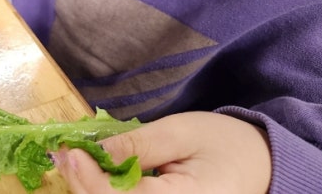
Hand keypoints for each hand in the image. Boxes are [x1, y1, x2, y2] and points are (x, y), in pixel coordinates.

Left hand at [54, 112, 271, 193]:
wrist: (258, 166)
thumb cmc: (223, 143)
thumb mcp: (180, 132)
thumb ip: (139, 146)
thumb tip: (95, 153)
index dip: (93, 181)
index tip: (71, 153)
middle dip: (86, 188)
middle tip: (63, 158)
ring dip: (93, 192)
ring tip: (75, 166)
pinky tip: (94, 179)